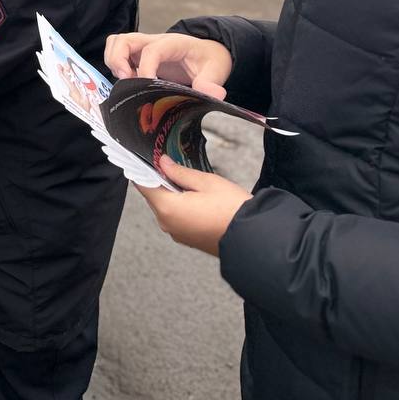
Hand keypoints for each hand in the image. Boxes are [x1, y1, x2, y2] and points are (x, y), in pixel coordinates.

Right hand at [104, 31, 231, 98]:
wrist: (207, 53)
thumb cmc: (209, 60)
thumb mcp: (216, 71)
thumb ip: (211, 82)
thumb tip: (212, 94)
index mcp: (173, 44)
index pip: (151, 50)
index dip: (145, 68)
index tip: (147, 85)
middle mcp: (154, 41)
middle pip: (124, 40)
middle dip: (118, 61)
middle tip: (126, 81)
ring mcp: (143, 46)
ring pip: (116, 43)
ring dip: (114, 61)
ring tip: (126, 80)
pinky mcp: (138, 54)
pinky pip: (117, 51)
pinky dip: (115, 64)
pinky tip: (128, 80)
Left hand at [137, 157, 252, 255]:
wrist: (255, 239)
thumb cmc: (233, 210)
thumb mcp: (206, 182)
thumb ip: (180, 172)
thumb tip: (163, 163)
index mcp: (167, 208)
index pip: (143, 185)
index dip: (145, 169)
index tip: (149, 159)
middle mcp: (168, 224)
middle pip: (154, 197)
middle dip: (162, 181)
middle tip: (175, 166)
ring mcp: (178, 235)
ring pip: (166, 208)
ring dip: (173, 195)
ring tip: (192, 183)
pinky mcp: (189, 240)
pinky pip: (177, 219)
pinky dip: (181, 208)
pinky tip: (198, 200)